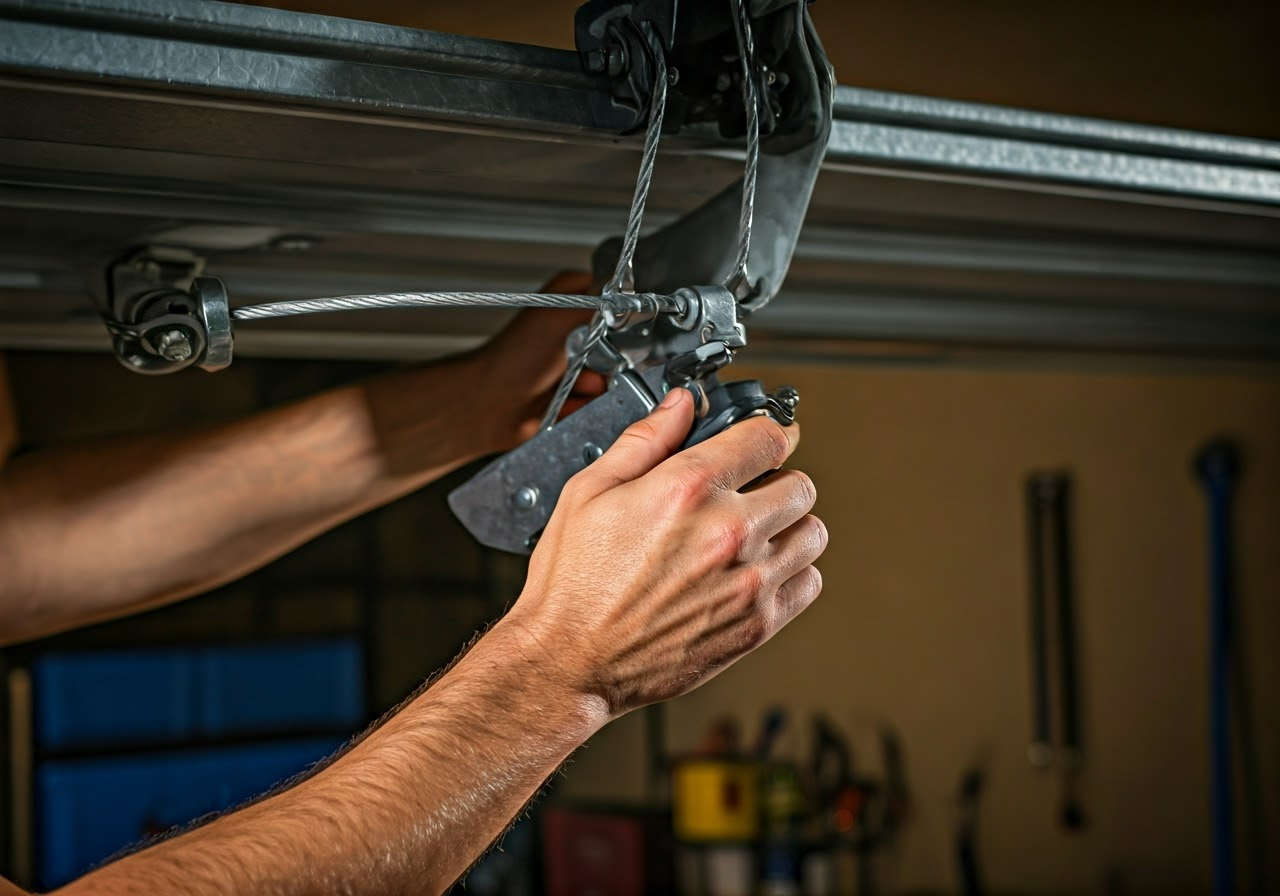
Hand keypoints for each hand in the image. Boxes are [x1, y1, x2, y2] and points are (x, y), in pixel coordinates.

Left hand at [465, 270, 606, 451]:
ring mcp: (569, 367)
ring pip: (609, 375)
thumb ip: (600, 301)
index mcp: (565, 303)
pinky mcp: (569, 397)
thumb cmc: (512, 358)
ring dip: (599, 384)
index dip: (619, 313)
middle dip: (611, 356)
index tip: (621, 325)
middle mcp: (568, 333)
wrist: (490, 406)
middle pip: (616, 342)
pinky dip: (588, 405)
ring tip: (579, 386)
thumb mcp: (560, 316)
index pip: (610, 300)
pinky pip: (596, 403)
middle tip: (594, 360)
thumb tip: (632, 295)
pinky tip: (570, 403)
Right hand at [507, 387, 826, 718]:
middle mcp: (728, 531)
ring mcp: (749, 581)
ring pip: (812, 533)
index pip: (769, 437)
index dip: (769, 432)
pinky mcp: (757, 624)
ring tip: (756, 535)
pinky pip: (809, 583)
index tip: (765, 441)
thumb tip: (681, 405)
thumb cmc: (573, 583)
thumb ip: (645, 440)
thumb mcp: (589, 491)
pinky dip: (792, 574)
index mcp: (688, 489)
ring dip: (789, 528)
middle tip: (751, 493)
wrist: (570, 662)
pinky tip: (756, 573)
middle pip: (800, 484)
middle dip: (777, 481)